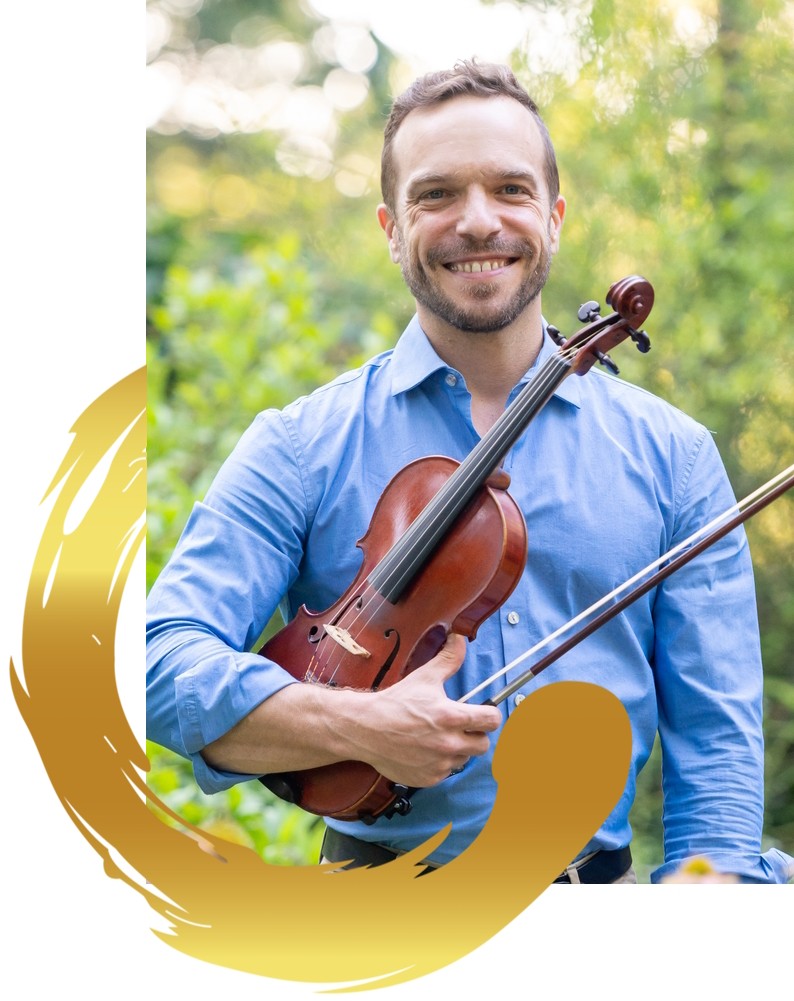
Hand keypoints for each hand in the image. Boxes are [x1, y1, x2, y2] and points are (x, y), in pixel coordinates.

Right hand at [338, 633, 501, 787]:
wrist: (365, 729)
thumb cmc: (395, 703)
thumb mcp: (424, 677)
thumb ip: (448, 659)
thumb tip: (459, 637)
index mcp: (450, 717)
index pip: (492, 720)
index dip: (491, 714)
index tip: (484, 712)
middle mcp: (448, 744)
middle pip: (483, 744)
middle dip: (476, 734)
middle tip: (462, 726)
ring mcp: (439, 764)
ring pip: (464, 758)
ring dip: (458, 749)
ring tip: (438, 737)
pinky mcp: (429, 779)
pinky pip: (446, 772)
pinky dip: (440, 763)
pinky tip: (425, 750)